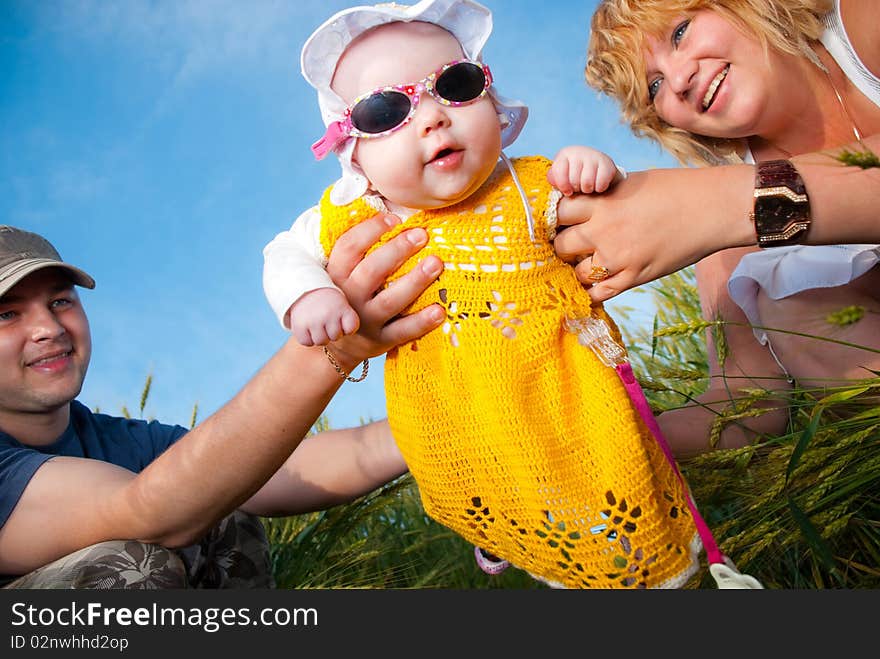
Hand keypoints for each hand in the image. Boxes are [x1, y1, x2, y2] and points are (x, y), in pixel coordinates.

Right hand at [289, 288, 358, 345]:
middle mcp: (328, 314)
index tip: (341, 319)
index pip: (351, 329)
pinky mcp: (300, 326)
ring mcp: (313, 320)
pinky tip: (307, 327)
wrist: (303, 288)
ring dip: (319, 336)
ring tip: (316, 324)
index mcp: (341, 307)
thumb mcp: (341, 304)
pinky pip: (306, 342)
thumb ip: (348, 321)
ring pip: (321, 341)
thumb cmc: (327, 302)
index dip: (346, 328)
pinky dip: (307, 338)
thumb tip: (345, 336)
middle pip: (335, 337)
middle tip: (326, 320)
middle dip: (332, 332)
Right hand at [325, 212, 444, 367]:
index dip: (371, 230)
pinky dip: (421, 322)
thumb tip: (391, 212)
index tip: (395, 218)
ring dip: (414, 281)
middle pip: (372, 271)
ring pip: (389, 301)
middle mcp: (349, 297)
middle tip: (422, 235)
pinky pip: (402, 332)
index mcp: (337, 275)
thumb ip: (359, 250)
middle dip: (397, 250)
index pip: (349, 248)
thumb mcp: (342, 274)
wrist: (335, 346)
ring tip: (437, 263)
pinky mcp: (380, 342)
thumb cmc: (347, 297)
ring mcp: (364, 321)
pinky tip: (440, 310)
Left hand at [548, 145, 621, 195]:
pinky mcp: (607, 163)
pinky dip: (599, 188)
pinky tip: (598, 184)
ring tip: (587, 186)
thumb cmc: (574, 176)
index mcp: (564, 154)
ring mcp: (593, 156)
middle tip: (579, 186)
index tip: (567, 191)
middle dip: (576, 189)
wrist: (598, 171)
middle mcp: (578, 152)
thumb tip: (551, 179)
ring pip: (587, 183)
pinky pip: (600, 184)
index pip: (558, 172)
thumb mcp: (561, 176)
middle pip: (573, 181)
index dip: (563, 186)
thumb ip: (553, 178)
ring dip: (587, 190)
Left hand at [554, 166, 753, 301]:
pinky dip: (593, 292)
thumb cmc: (675, 189)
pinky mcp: (634, 277)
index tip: (560, 220)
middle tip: (571, 246)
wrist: (713, 208)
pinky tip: (595, 286)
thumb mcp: (631, 182)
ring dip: (580, 270)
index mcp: (603, 202)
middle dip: (564, 246)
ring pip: (577, 273)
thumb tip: (579, 203)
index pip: (558, 212)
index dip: (556, 217)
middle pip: (562, 246)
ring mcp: (618, 257)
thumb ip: (603, 197)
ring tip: (588, 263)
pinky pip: (599, 294)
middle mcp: (604, 231)